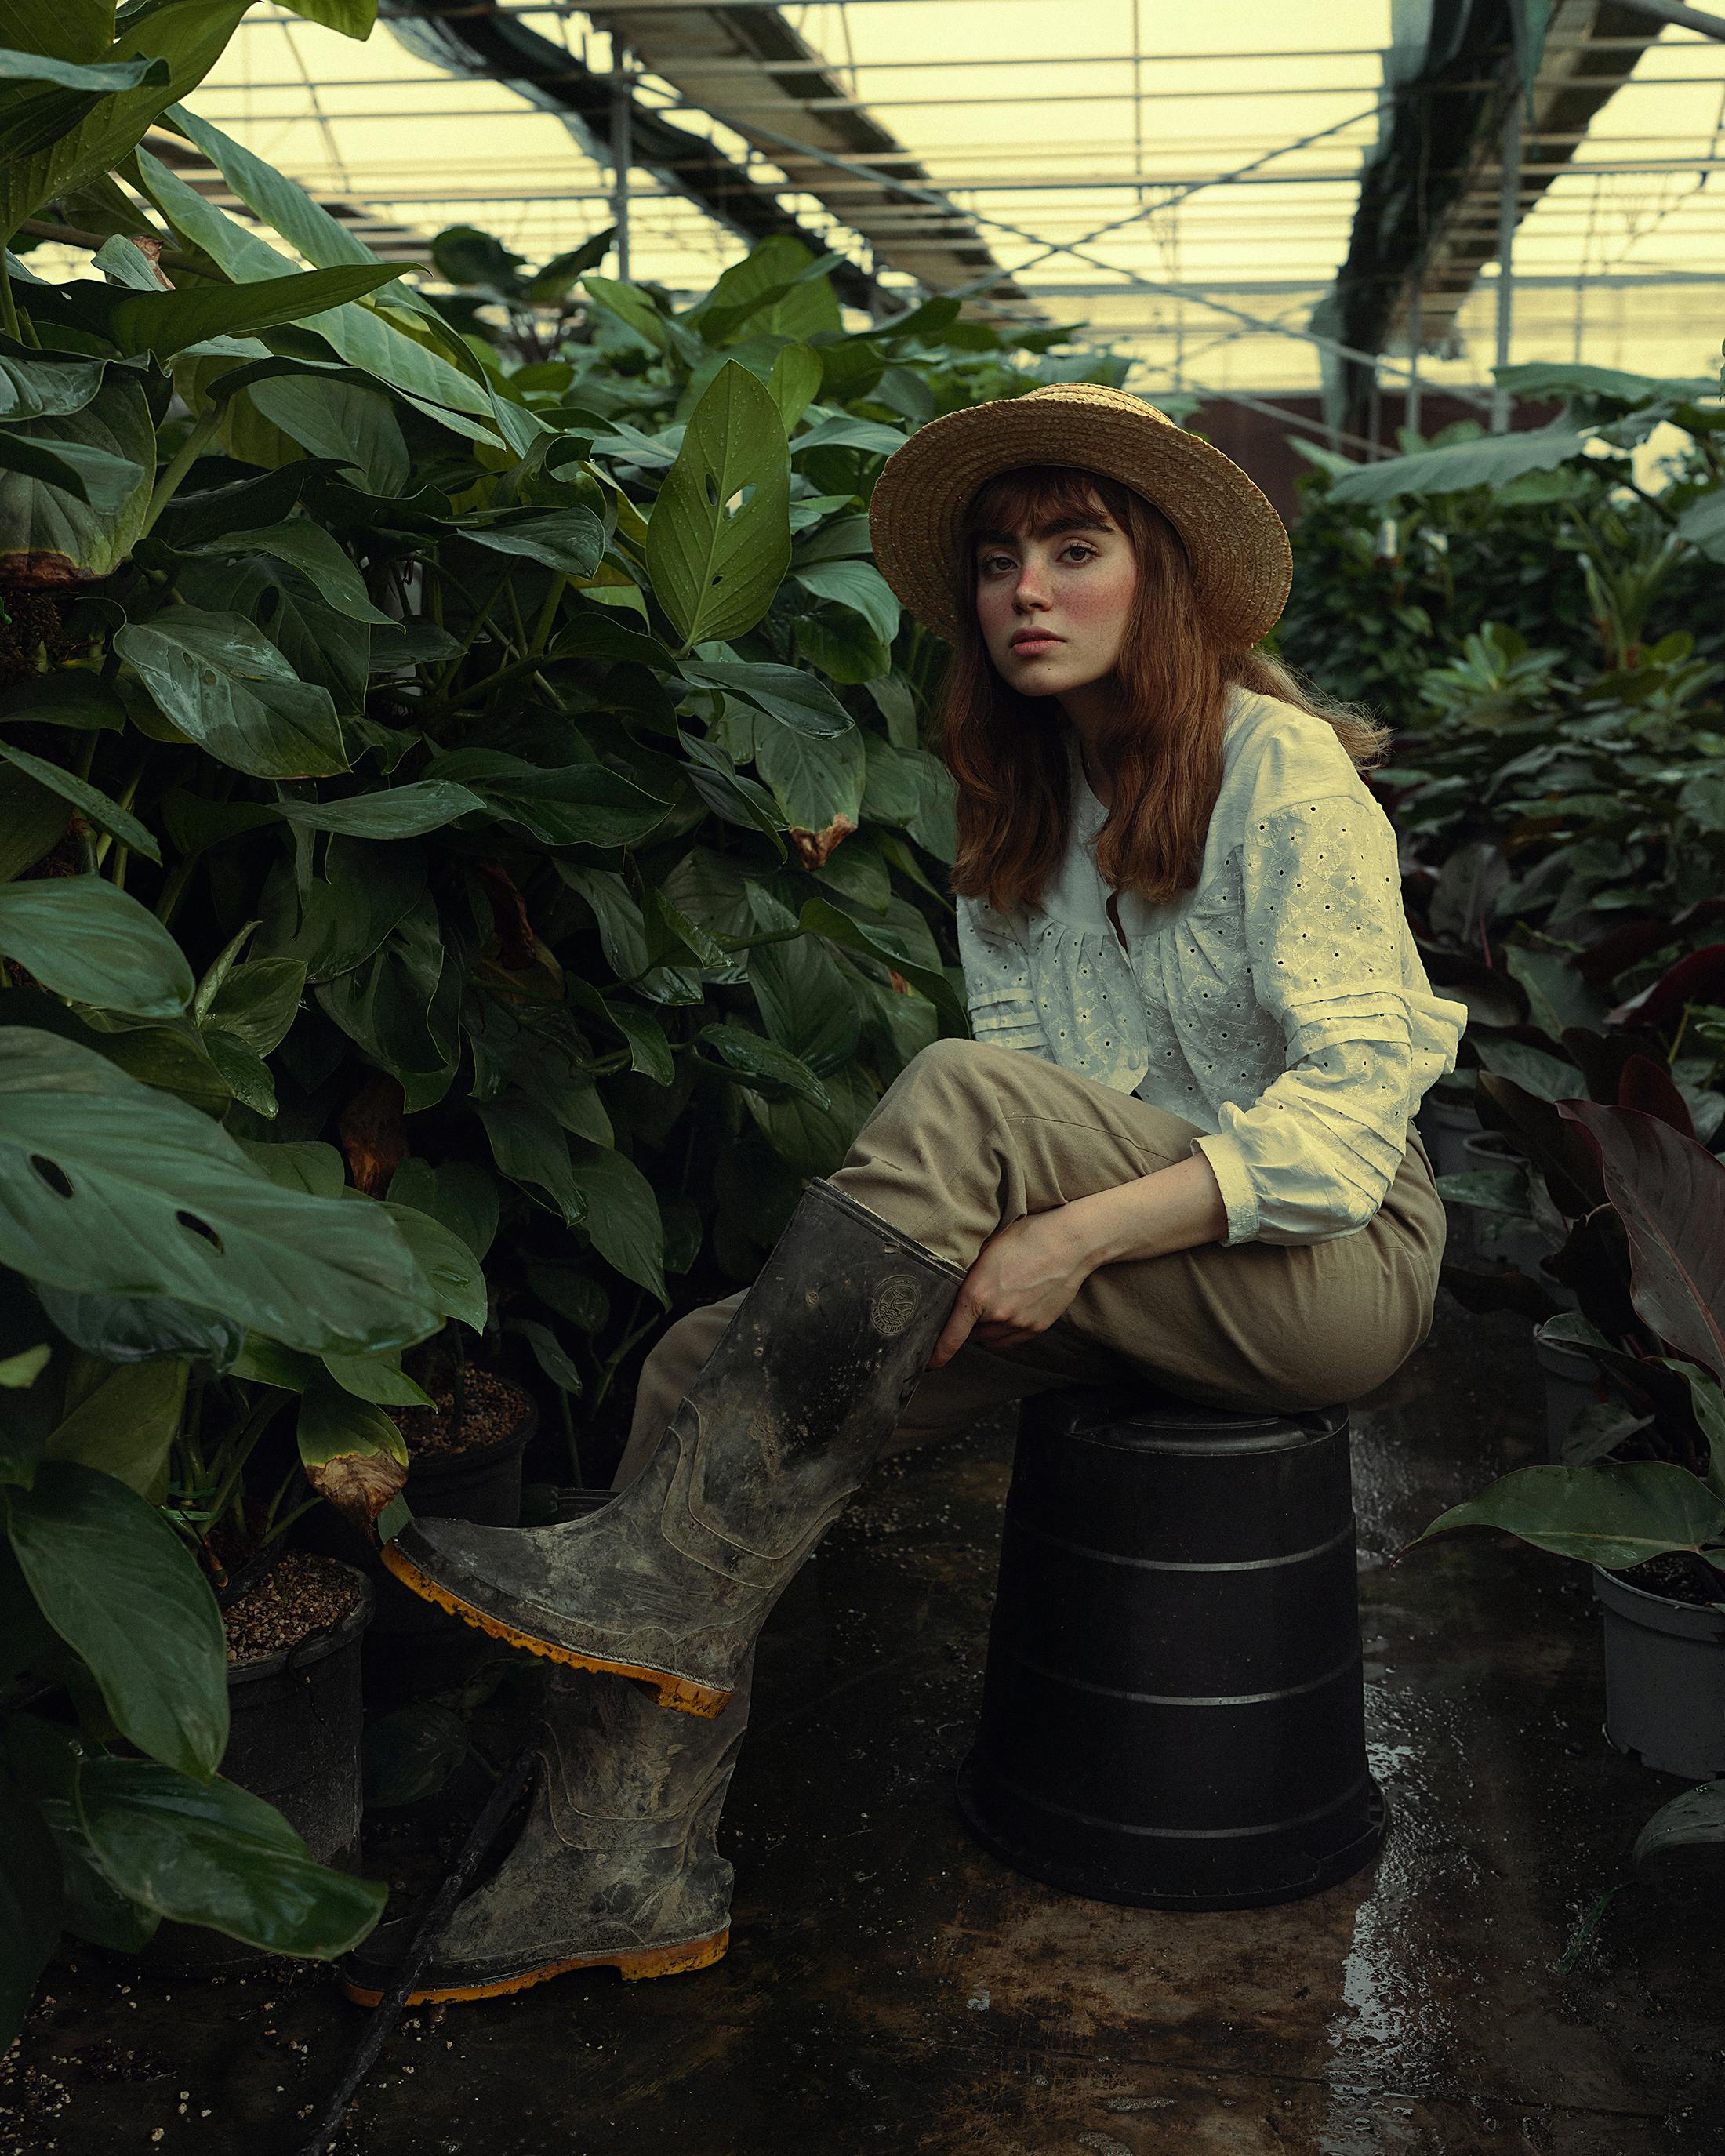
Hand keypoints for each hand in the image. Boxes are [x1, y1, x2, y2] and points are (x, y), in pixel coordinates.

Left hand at [928, 1208, 1096, 1369]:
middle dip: (968, 1322)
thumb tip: (953, 1288)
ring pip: (992, 1338)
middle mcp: (997, 1315)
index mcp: (977, 1295)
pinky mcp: (1038, 1327)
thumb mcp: (987, 1249)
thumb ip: (968, 1274)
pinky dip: (1005, 1330)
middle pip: (971, 1333)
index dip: (938, 1353)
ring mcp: (1020, 1324)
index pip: (951, 1335)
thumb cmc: (1027, 1237)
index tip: (930, 1363)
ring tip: (996, 1302)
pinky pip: (1011, 1339)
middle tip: (975, 1303)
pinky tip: (1012, 1309)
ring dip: (987, 1328)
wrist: (1070, 1243)